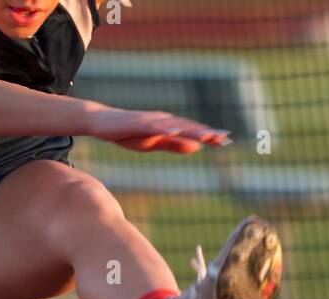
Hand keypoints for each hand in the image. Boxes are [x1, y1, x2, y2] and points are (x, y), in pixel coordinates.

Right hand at [84, 105, 229, 153]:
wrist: (101, 123)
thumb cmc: (127, 133)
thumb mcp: (153, 143)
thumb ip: (174, 145)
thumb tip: (196, 147)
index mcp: (167, 125)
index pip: (191, 131)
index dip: (209, 136)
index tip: (226, 141)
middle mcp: (163, 120)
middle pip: (188, 127)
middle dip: (207, 133)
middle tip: (225, 138)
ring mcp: (151, 120)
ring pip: (175, 126)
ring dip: (192, 131)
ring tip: (208, 136)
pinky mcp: (138, 123)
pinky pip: (155, 127)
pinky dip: (166, 130)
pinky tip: (176, 133)